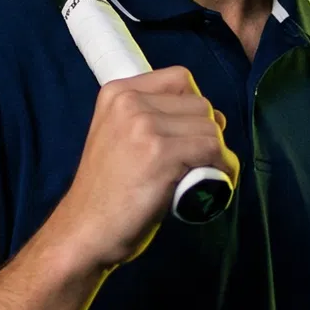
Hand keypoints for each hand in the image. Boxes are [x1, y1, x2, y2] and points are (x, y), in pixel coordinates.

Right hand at [51, 66, 239, 270]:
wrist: (85, 230)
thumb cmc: (106, 193)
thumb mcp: (119, 137)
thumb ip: (151, 119)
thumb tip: (210, 117)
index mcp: (117, 93)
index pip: (179, 79)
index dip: (194, 107)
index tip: (192, 135)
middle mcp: (130, 102)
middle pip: (200, 104)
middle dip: (209, 133)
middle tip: (201, 162)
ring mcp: (145, 126)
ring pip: (210, 128)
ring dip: (218, 154)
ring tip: (208, 176)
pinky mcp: (161, 153)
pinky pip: (214, 151)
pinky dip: (223, 169)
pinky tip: (216, 185)